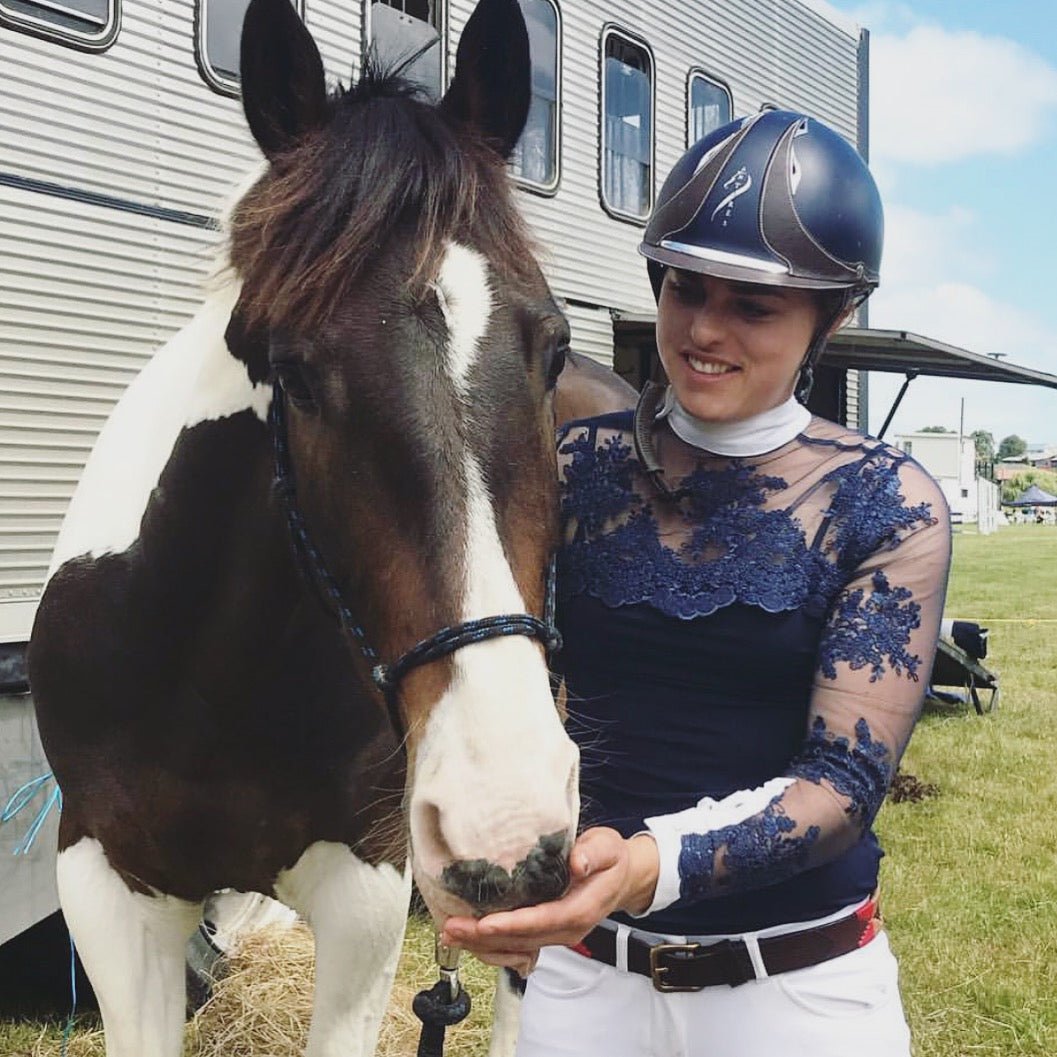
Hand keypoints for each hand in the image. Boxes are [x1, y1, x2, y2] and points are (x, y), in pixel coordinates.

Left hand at [440, 828, 658, 975]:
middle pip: (521, 940)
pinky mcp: (545, 934)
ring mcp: (555, 935)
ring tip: (449, 932)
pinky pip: (515, 946)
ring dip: (481, 943)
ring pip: (515, 947)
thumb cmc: (610, 859)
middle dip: (484, 937)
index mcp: (580, 910)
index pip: (542, 921)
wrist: (621, 878)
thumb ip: (594, 854)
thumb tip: (578, 862)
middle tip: (452, 926)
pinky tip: (466, 936)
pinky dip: (489, 943)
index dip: (513, 924)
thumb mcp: (608, 847)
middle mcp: (566, 929)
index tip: (485, 922)